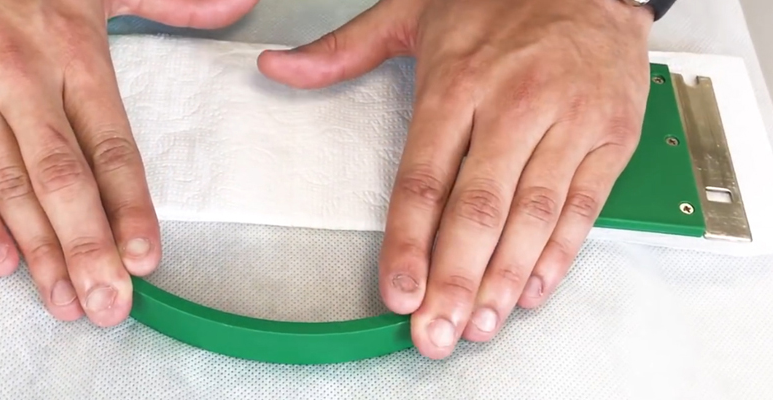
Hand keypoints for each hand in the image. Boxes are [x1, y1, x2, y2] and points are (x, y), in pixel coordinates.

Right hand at [0, 0, 256, 325]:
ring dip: (39, 250)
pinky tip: (0, 261)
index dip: (130, 208)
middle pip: (63, 178)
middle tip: (107, 302)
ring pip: (9, 185)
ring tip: (64, 298)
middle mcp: (21, 76)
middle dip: (89, 249)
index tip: (145, 257)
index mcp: (73, 52)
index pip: (112, 146)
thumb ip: (169, 3)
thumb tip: (237, 7)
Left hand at [258, 0, 653, 357]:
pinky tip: (532, 288)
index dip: (408, 242)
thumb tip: (278, 68)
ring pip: (534, 216)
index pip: (424, 179)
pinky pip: (585, 206)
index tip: (398, 291)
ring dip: (504, 279)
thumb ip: (342, 50)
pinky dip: (560, 253)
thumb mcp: (410, 11)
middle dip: (454, 280)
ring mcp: (568, 123)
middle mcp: (514, 107)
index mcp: (458, 84)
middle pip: (478, 209)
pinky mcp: (611, 136)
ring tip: (479, 324)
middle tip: (437, 332)